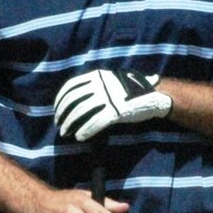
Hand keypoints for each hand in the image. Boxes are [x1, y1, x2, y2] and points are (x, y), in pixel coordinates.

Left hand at [52, 70, 170, 141]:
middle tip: (59, 123)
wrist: (155, 95)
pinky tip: (80, 137)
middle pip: (73, 100)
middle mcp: (101, 85)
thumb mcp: (113, 81)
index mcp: (98, 76)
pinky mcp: (116, 112)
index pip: (71, 86)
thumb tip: (79, 96)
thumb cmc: (133, 90)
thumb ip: (97, 85)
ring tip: (65, 132)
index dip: (61, 99)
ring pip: (80, 112)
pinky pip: (95, 122)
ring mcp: (108, 98)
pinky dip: (85, 131)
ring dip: (69, 124)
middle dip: (62, 113)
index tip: (57, 109)